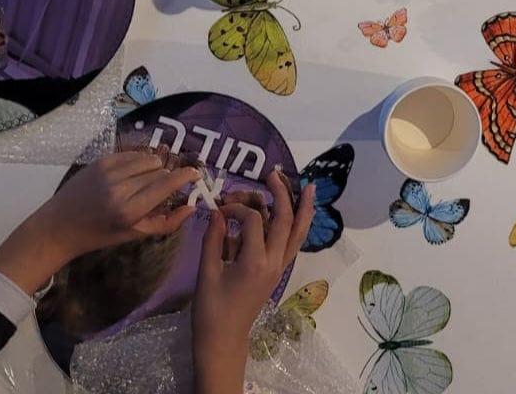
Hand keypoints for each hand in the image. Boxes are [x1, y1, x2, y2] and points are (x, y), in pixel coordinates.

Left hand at [0, 152, 198, 297]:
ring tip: (144, 181)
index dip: (186, 176)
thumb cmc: (98, 235)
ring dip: (154, 168)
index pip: (168, 183)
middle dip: (166, 178)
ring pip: (150, 159)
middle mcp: (121, 188)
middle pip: (161, 171)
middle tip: (160, 189)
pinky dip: (139, 162)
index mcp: (130, 210)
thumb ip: (166, 223)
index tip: (195, 175)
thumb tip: (192, 206)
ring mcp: (109, 172)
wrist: (58, 227)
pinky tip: (131, 174)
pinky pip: (134, 154)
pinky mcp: (102, 161)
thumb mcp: (133, 234)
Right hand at [192, 172, 314, 392]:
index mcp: (255, 262)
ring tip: (309, 186)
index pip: (253, 221)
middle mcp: (274, 262)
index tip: (220, 207)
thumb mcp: (207, 274)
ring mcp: (280, 267)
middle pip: (284, 219)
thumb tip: (218, 211)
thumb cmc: (211, 311)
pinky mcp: (279, 270)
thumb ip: (213, 240)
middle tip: (273, 174)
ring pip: (298, 231)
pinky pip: (295, 242)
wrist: (223, 341)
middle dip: (280, 194)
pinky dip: (301, 224)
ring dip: (302, 207)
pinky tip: (303, 211)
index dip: (237, 207)